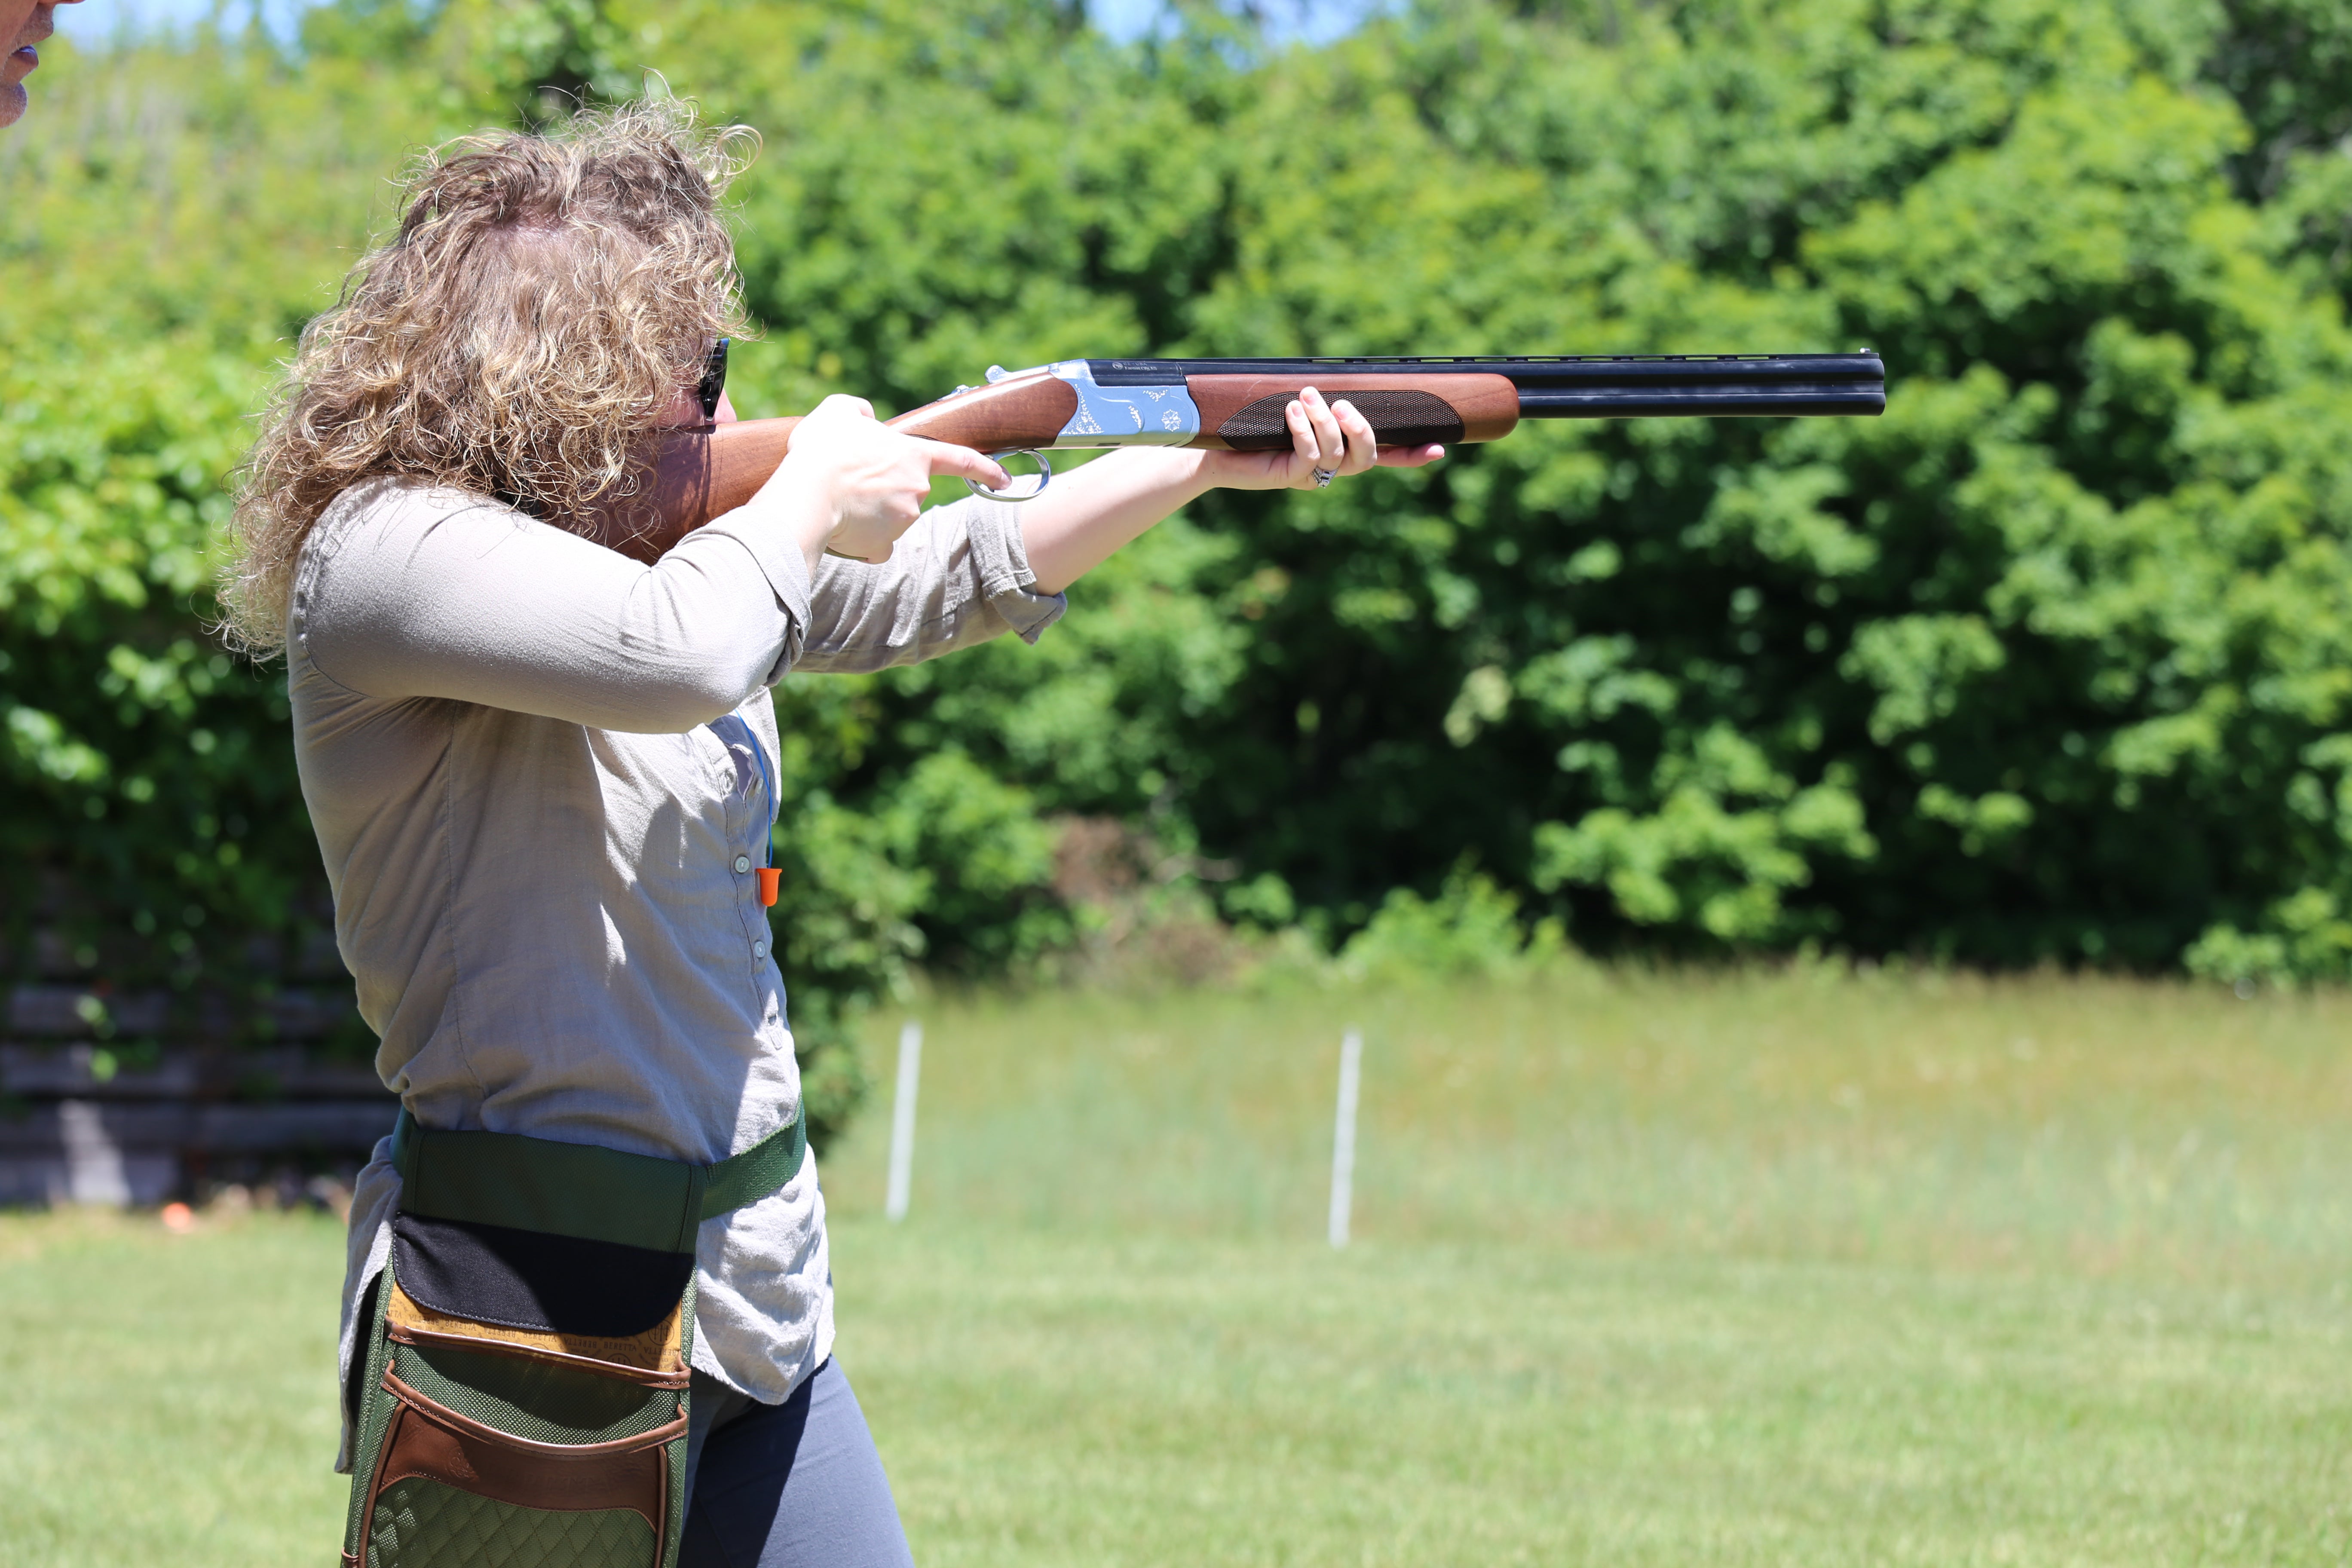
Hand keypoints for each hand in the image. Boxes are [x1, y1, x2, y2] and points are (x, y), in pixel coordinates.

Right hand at [759, 395, 1009, 563]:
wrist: (807, 494)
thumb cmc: (823, 450)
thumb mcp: (838, 412)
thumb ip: (857, 410)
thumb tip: (865, 418)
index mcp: (915, 456)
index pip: (961, 460)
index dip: (986, 470)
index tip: (1005, 480)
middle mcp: (918, 490)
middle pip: (909, 489)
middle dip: (886, 486)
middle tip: (852, 479)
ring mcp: (903, 521)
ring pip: (891, 517)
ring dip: (871, 511)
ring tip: (840, 500)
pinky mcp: (884, 548)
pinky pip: (876, 545)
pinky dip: (862, 539)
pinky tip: (844, 526)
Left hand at [1199, 386, 1444, 492]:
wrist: (1214, 447)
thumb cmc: (1254, 422)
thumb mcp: (1292, 407)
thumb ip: (1318, 400)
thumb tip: (1335, 380)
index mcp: (1339, 450)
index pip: (1384, 455)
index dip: (1411, 455)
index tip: (1439, 449)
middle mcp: (1330, 468)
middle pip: (1368, 459)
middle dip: (1361, 429)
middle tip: (1340, 403)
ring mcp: (1311, 476)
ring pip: (1337, 455)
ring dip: (1325, 421)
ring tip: (1306, 396)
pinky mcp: (1290, 477)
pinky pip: (1310, 456)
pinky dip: (1304, 430)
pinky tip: (1291, 412)